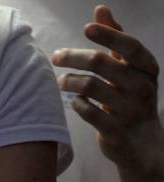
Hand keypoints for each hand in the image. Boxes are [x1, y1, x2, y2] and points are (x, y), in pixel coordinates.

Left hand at [51, 5, 162, 170]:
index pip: (128, 46)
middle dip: (74, 58)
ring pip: (91, 87)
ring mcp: (129, 110)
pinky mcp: (115, 131)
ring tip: (60, 81)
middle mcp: (141, 87)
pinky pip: (88, 112)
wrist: (142, 145)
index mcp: (148, 69)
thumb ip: (116, 40)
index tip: (86, 29)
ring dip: (70, 81)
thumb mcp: (131, 70)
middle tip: (56, 56)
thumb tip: (100, 10)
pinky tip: (74, 101)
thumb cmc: (132, 99)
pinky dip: (77, 104)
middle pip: (101, 64)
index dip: (108, 35)